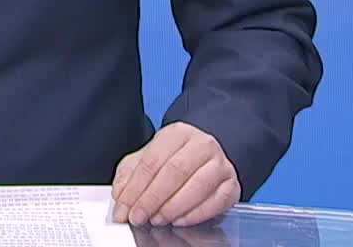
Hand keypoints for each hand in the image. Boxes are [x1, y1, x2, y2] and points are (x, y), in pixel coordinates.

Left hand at [111, 122, 239, 227]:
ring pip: (198, 186)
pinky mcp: (232, 184)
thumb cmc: (172, 160)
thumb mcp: (146, 159)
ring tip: (157, 219)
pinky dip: (195, 214)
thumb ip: (130, 176)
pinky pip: (216, 201)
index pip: (152, 161)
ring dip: (173, 208)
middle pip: (175, 172)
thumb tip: (120, 198)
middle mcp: (202, 144)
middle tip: (138, 217)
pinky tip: (179, 220)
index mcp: (177, 133)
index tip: (125, 208)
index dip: (136, 188)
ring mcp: (220, 163)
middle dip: (152, 199)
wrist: (203, 159)